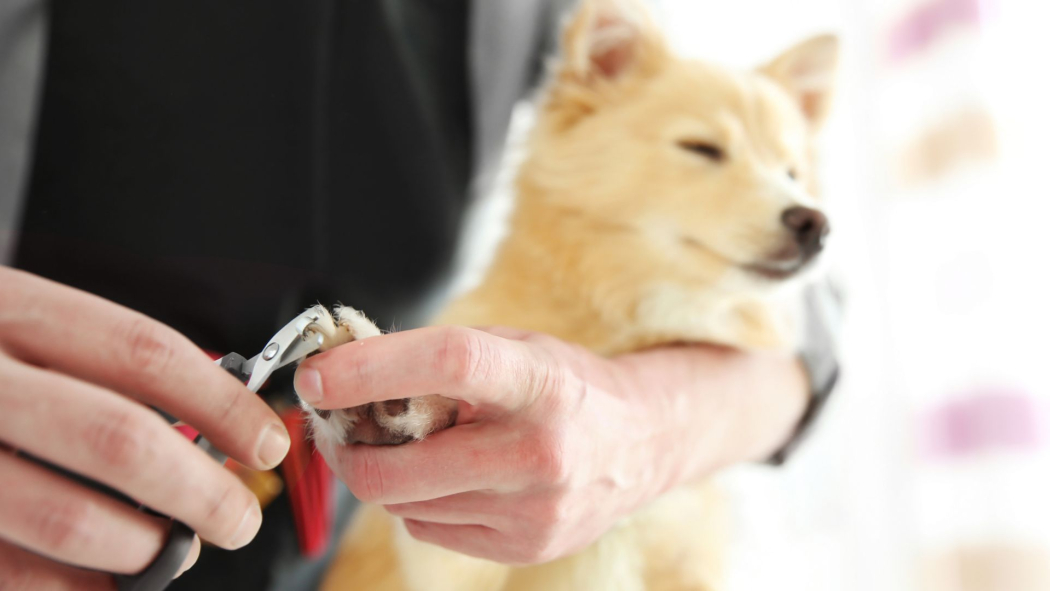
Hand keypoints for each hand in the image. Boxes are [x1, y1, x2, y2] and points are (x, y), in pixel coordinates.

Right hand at [0, 267, 290, 588]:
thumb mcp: (14, 329)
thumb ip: (95, 368)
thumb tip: (208, 426)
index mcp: (4, 308)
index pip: (142, 350)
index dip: (222, 403)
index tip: (267, 442)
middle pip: (118, 438)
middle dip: (200, 490)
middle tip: (238, 517)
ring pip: (66, 516)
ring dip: (143, 548)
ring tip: (174, 551)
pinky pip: (10, 573)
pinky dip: (72, 589)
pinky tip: (102, 584)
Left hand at [295, 325, 807, 564]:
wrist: (641, 443)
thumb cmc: (566, 387)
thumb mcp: (515, 349)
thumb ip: (438, 360)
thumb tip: (345, 373)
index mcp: (540, 383)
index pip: (448, 363)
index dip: (370, 368)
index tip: (318, 375)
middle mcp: (539, 452)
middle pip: (399, 466)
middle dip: (347, 449)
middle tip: (336, 426)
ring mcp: (533, 510)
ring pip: (402, 504)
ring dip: (382, 474)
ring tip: (403, 445)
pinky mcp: (524, 547)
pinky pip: (428, 528)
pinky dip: (417, 501)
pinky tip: (449, 476)